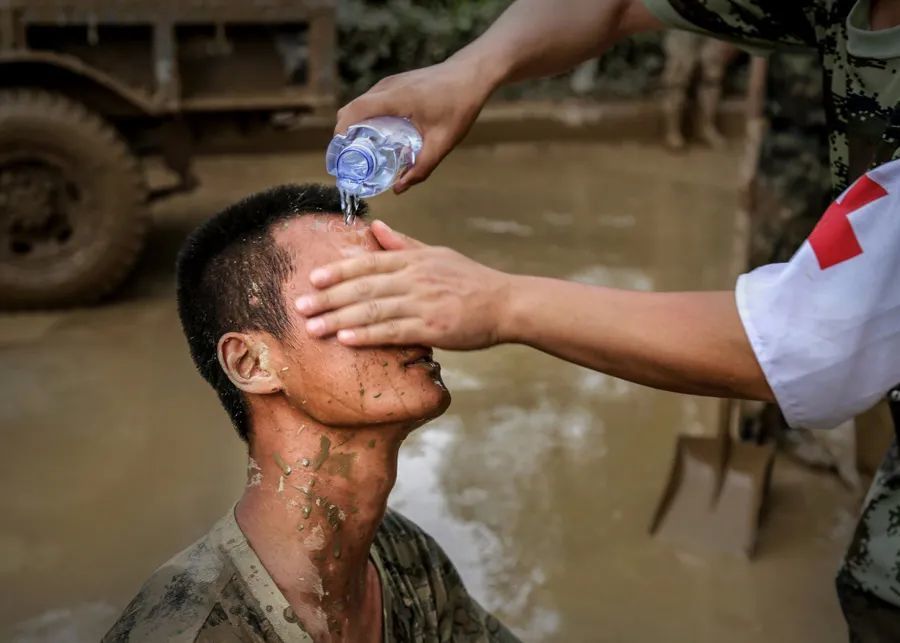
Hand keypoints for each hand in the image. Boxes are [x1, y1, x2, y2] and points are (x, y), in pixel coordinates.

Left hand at [295, 221, 512, 349]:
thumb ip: (404, 245)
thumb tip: (377, 228)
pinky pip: (394, 331)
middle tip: (300, 308)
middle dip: (328, 298)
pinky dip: (368, 335)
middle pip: (363, 287)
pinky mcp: (433, 327)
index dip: (337, 271)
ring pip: (373, 310)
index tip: (311, 279)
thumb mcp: (437, 255)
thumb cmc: (471, 281)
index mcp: (414, 260)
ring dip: (339, 319)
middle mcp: (415, 278)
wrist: (506, 303)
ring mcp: (423, 302)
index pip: (368, 264)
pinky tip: (347, 339)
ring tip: (313, 328)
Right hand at [335, 57, 494, 192]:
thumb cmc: (459, 105)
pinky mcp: (395, 83)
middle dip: (344, 135)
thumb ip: (421, 168)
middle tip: (349, 160)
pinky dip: (366, 118)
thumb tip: (399, 188)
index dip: (341, 132)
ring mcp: (390, 83)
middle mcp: (387, 87)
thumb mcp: (442, 142)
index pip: (355, 111)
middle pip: (352, 109)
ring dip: (355, 126)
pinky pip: (372, 101)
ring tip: (360, 152)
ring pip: (360, 104)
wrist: (471, 74)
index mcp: (395, 98)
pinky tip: (377, 136)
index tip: (339, 154)